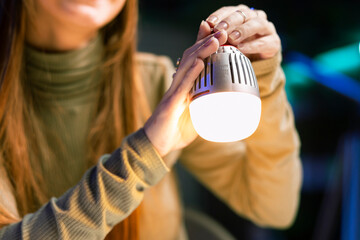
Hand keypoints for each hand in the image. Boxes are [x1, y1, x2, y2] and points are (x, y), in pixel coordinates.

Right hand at [144, 30, 226, 158]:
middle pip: (191, 58)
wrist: (155, 145)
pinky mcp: (170, 104)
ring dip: (201, 52)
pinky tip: (199, 63)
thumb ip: (206, 109)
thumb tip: (224, 108)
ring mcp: (173, 93)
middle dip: (205, 42)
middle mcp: (178, 86)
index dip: (204, 46)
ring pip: (186, 67)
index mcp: (185, 87)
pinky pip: (181, 87)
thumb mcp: (195, 118)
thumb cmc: (174, 132)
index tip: (217, 33)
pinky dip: (190, 74)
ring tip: (214, 40)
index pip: (194, 61)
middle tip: (221, 31)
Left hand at [199, 5, 279, 60]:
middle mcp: (254, 17)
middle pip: (242, 14)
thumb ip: (211, 35)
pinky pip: (264, 41)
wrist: (256, 64)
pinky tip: (242, 48)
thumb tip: (203, 24)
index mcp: (240, 15)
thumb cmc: (235, 50)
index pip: (229, 10)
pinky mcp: (273, 41)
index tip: (210, 23)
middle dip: (230, 22)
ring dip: (243, 30)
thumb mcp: (221, 43)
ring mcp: (266, 28)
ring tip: (232, 39)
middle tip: (220, 30)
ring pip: (256, 24)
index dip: (219, 15)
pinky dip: (252, 45)